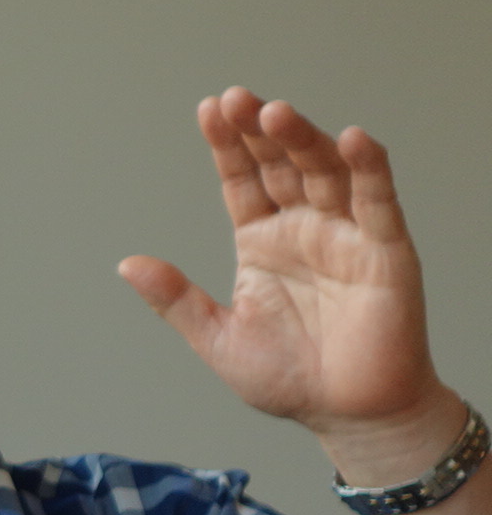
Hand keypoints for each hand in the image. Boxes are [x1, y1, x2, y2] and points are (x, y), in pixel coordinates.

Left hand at [120, 88, 462, 478]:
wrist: (347, 415)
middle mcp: (304, 230)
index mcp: (262, 244)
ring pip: (325, 172)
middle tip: (235, 99)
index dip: (227, 146)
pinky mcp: (386, 251)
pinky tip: (350, 139)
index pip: (242, 181)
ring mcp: (345, 236)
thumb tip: (128, 264)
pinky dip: (367, 168)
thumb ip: (176, 300)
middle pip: (281, 165)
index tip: (208, 110)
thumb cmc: (290, 379)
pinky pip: (377, 202)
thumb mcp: (217, 338)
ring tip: (273, 112)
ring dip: (302, 140)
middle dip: (259, 131)